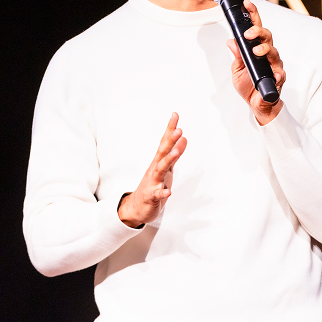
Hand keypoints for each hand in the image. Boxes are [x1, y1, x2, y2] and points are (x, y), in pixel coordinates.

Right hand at [118, 113, 186, 227]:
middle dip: (170, 141)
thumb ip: (175, 153)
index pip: (165, 142)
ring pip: (160, 170)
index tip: (175, 115)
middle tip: (179, 130)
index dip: (170, 129)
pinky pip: (157, 194)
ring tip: (175, 152)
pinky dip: (162, 193)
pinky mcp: (151, 196)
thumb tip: (184, 137)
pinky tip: (168, 192)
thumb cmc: (153, 185)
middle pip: (162, 152)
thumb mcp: (167, 168)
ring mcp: (152, 182)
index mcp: (159, 161)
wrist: (137, 207)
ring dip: (168, 160)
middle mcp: (154, 168)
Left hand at [226, 0, 285, 125]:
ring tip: (257, 52)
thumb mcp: (237, 69)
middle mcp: (267, 53)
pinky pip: (280, 73)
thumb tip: (231, 41)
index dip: (253, 15)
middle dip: (258, 31)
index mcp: (256, 48)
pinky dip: (277, 73)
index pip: (256, 28)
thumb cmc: (248, 85)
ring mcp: (275, 64)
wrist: (257, 104)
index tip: (246, 4)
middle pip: (267, 36)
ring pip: (274, 51)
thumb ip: (237, 55)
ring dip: (265, 49)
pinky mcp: (279, 78)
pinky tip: (274, 73)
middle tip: (248, 34)